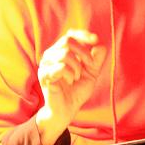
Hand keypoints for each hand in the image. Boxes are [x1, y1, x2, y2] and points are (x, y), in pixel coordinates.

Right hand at [35, 29, 105, 144]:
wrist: (67, 110)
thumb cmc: (76, 91)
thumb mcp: (91, 74)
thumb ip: (96, 60)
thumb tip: (100, 45)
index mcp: (61, 52)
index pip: (70, 34)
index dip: (83, 35)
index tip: (95, 40)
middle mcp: (51, 55)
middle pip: (68, 41)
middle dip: (83, 53)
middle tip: (89, 67)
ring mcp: (46, 65)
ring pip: (64, 54)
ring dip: (76, 66)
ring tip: (76, 77)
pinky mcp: (44, 76)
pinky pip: (60, 67)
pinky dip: (69, 73)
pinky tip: (70, 81)